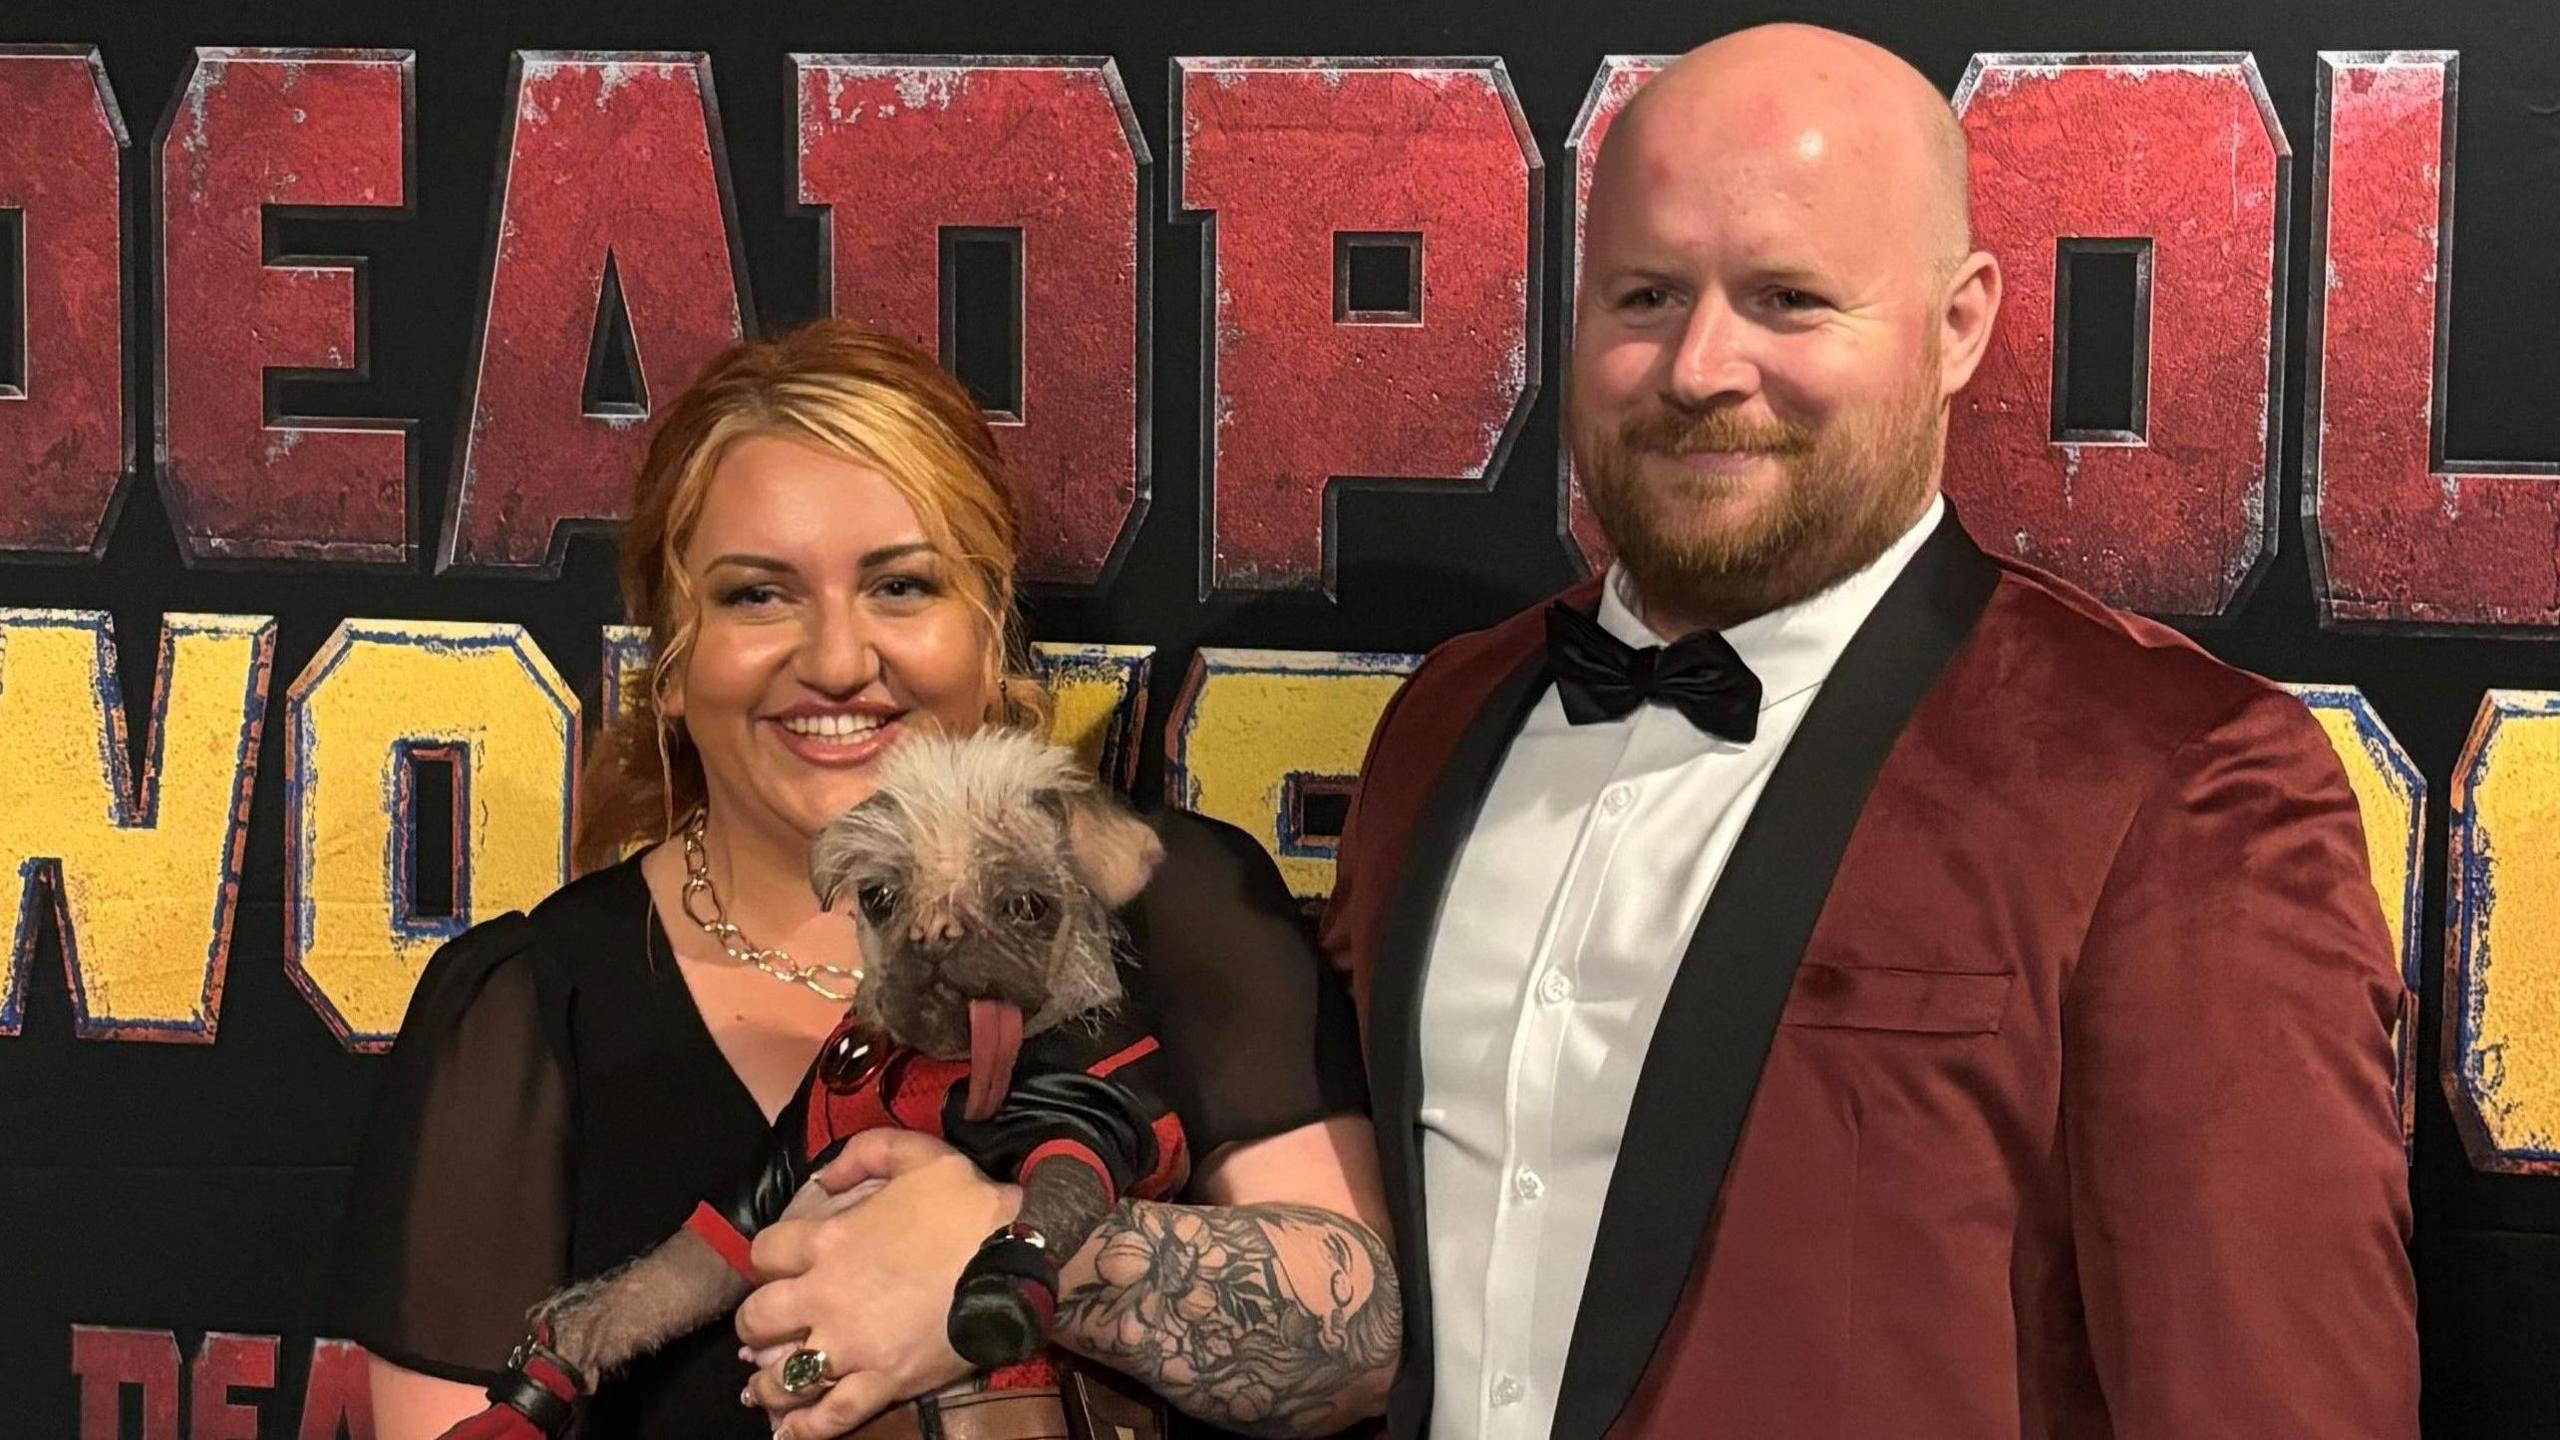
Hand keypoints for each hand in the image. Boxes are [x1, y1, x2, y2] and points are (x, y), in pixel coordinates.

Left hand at [736, 1130, 1021, 1439]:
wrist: (1018, 1256)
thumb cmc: (968, 1204)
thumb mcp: (918, 1153)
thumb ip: (863, 1152)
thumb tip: (823, 1177)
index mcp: (829, 1241)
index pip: (764, 1252)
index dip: (768, 1257)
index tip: (783, 1263)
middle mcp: (827, 1298)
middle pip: (758, 1319)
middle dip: (758, 1322)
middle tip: (771, 1324)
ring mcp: (853, 1347)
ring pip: (783, 1376)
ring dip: (767, 1380)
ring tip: (765, 1383)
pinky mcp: (883, 1382)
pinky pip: (831, 1416)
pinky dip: (805, 1428)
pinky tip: (789, 1430)